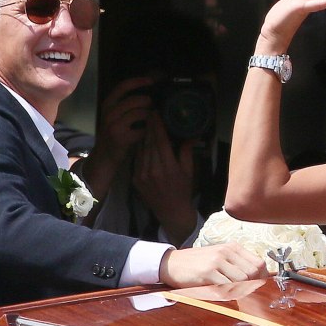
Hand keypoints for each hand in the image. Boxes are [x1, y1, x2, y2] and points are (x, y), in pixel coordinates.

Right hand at [94, 77, 154, 160]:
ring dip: (150, 115)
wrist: (105, 156)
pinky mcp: (121, 139)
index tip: (151, 81)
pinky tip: (148, 132)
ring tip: (152, 119)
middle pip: (134, 100)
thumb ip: (128, 103)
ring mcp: (114, 126)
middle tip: (152, 107)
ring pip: (140, 113)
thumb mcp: (116, 114)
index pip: (123, 86)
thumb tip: (149, 86)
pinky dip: (148, 130)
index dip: (138, 81)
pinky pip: (142, 129)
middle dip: (147, 102)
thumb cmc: (116, 132)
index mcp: (108, 104)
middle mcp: (109, 113)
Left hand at [133, 113, 196, 244]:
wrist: (170, 212)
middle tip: (150, 113)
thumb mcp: (189, 171)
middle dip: (150, 127)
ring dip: (144, 136)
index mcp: (168, 168)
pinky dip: (140, 148)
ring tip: (147, 124)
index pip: (161, 141)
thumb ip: (187, 152)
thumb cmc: (183, 190)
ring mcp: (142, 175)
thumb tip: (190, 135)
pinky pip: (137, 159)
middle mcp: (153, 170)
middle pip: (150, 143)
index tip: (156, 113)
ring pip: (142, 149)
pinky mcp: (135, 179)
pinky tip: (142, 140)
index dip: (157, 126)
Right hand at [159, 242, 268, 286]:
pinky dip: (226, 294)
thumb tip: (258, 278)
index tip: (258, 287)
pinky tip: (219, 293)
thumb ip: (236, 265)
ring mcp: (217, 260)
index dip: (262, 277)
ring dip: (238, 291)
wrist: (172, 263)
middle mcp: (227, 251)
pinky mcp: (208, 272)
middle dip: (251, 286)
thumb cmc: (197, 263)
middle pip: (252, 273)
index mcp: (232, 247)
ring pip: (242, 281)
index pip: (259, 263)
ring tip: (229, 293)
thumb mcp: (219, 257)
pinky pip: (226, 287)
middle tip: (242, 294)